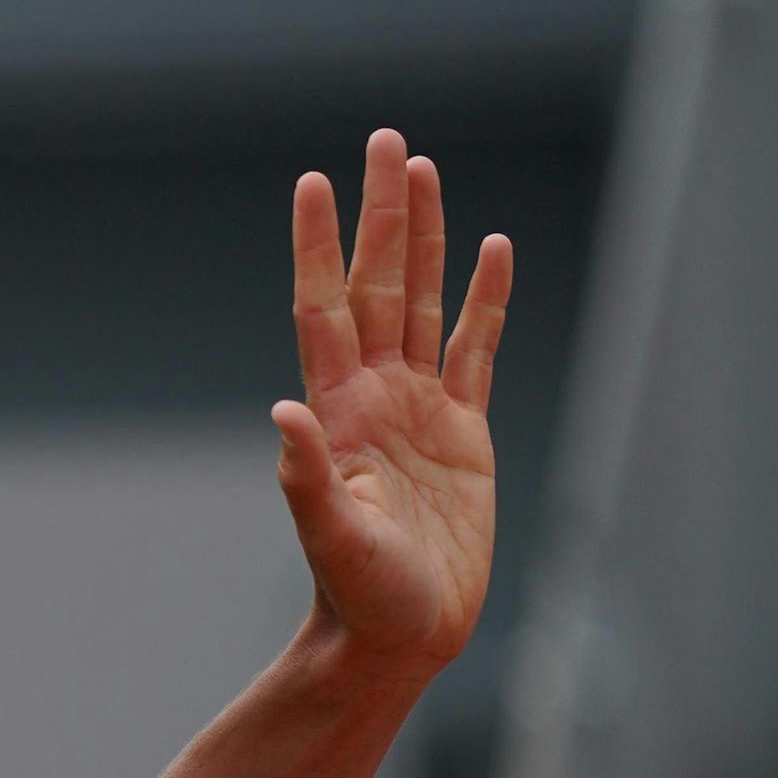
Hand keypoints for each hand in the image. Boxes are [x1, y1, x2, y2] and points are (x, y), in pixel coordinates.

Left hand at [277, 128, 512, 674]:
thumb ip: (308, 476)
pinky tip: (492, 250)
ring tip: (424, 171)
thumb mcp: (333, 536)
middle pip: (376, 282)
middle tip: (386, 142)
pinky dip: (485, 299)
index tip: (314, 180)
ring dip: (425, 238)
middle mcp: (373, 394)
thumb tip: (285, 415)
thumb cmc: (359, 595)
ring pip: (421, 300)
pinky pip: (477, 348)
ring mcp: (419, 407)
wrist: (399, 635)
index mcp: (337, 410)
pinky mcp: (464, 432)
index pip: (323, 305)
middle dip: (382, 214)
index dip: (319, 244)